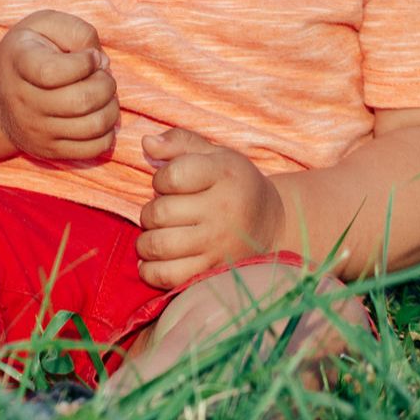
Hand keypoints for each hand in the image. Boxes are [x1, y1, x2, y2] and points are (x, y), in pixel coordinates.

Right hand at [0, 9, 118, 163]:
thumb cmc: (30, 51)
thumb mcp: (45, 25)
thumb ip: (76, 31)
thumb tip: (100, 63)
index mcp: (18, 63)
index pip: (53, 72)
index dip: (84, 63)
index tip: (90, 56)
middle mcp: (22, 101)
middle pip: (80, 102)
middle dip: (106, 85)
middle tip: (103, 75)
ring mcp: (35, 130)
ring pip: (92, 127)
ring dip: (111, 107)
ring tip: (103, 94)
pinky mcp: (48, 151)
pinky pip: (93, 149)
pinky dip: (107, 132)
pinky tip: (98, 114)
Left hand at [136, 128, 286, 288]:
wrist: (272, 224)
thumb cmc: (234, 183)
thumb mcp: (214, 154)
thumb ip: (179, 143)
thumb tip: (146, 142)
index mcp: (224, 175)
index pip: (171, 177)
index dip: (160, 179)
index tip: (168, 183)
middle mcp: (223, 211)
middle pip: (160, 213)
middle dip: (150, 212)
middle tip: (161, 212)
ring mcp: (218, 245)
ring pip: (158, 245)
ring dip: (146, 241)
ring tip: (157, 233)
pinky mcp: (212, 272)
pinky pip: (166, 276)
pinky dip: (149, 269)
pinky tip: (155, 259)